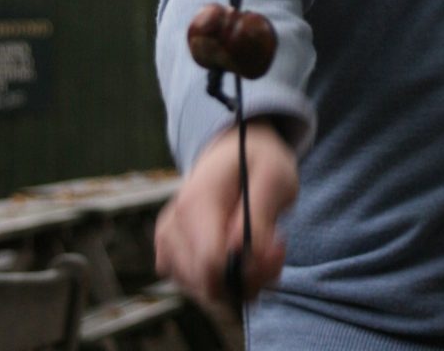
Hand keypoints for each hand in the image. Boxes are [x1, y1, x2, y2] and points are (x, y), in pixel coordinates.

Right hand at [155, 120, 298, 305]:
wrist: (233, 150)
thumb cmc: (258, 161)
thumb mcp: (274, 174)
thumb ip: (258, 213)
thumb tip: (238, 249)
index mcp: (195, 202)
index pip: (211, 265)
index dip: (249, 270)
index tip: (277, 247)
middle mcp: (173, 226)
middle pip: (209, 286)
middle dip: (251, 278)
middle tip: (277, 246)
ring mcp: (167, 244)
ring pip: (206, 294)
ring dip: (242, 281)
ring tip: (263, 245)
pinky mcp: (169, 256)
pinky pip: (199, 289)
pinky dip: (225, 281)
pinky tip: (242, 254)